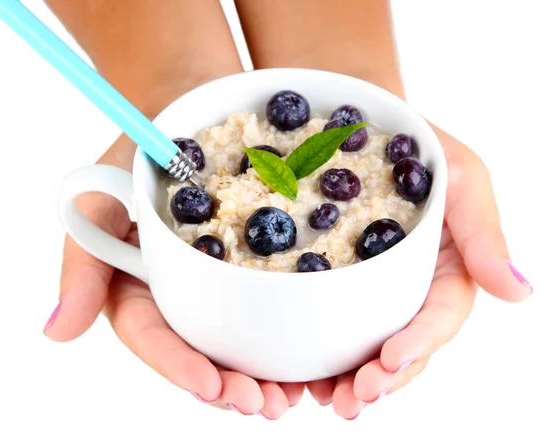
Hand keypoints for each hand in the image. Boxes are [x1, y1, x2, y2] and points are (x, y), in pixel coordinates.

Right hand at [44, 133, 303, 419]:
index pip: (155, 337)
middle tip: (266, 406)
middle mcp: (179, 295)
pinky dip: (291, 334)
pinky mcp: (256, 266)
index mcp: (139, 289)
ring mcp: (218, 283)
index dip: (181, 367)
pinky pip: (273, 305)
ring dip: (267, 375)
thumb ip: (83, 260)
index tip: (213, 386)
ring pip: (239, 341)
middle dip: (232, 386)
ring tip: (298, 396)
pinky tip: (315, 356)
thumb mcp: (101, 195)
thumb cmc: (140, 152)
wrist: (190, 113)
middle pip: (202, 353)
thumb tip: (57, 331)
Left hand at [305, 125, 532, 418]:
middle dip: (380, 378)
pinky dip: (314, 347)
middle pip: (401, 343)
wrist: (363, 125)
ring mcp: (373, 288)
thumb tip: (521, 292)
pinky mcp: (335, 280)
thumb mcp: (463, 176)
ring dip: (344, 378)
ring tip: (319, 399)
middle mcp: (410, 288)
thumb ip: (484, 233)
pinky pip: (327, 318)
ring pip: (364, 343)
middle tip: (349, 401)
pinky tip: (295, 370)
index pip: (439, 317)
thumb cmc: (423, 147)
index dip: (418, 344)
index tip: (389, 362)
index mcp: (446, 271)